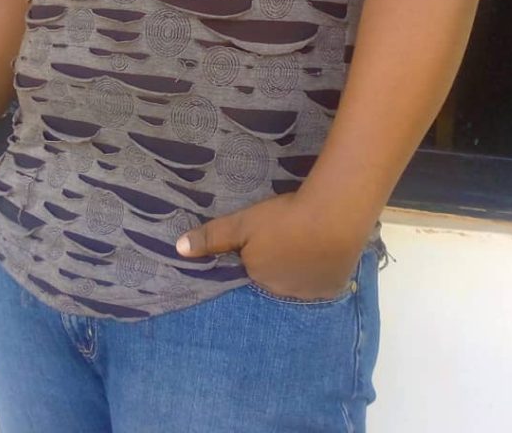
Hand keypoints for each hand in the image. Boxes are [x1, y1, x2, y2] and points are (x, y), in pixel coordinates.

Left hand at [174, 192, 365, 300]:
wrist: (332, 217)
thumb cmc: (283, 219)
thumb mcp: (243, 223)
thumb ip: (213, 237)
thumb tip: (178, 249)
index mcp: (258, 277)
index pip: (252, 269)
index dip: (257, 252)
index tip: (265, 238)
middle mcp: (282, 293)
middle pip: (275, 276)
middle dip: (278, 260)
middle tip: (287, 234)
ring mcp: (309, 293)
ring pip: (299, 280)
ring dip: (300, 266)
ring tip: (307, 239)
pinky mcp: (333, 288)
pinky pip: (322, 282)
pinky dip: (321, 269)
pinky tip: (324, 250)